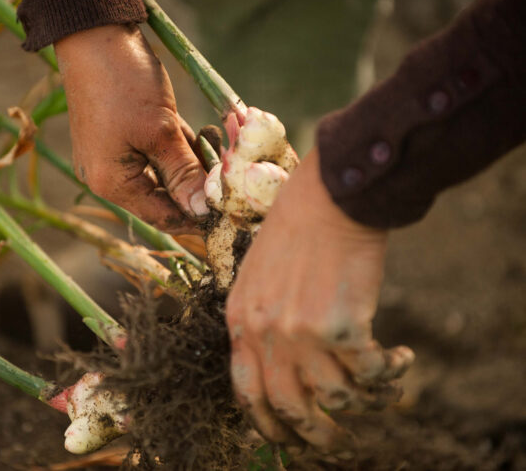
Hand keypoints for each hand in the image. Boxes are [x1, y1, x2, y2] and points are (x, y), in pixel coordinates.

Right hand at [55, 24, 207, 233]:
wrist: (92, 34)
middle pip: (161, 195)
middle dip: (196, 184)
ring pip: (161, 172)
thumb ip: (184, 173)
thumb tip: (202, 209)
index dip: (196, 216)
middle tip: (229, 172)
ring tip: (216, 145)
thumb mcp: (162, 131)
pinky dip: (175, 147)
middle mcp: (106, 177)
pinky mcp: (116, 137)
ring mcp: (110, 157)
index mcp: (111, 183)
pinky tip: (198, 134)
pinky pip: (152, 153)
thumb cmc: (124, 82)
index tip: (228, 212)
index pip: (161, 216)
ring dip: (190, 162)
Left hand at [226, 148, 413, 455]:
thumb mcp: (255, 274)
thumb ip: (257, 319)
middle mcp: (265, 332)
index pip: (245, 390)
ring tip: (382, 391)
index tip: (285, 434)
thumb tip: (276, 361)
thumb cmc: (295, 229)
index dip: (266, 422)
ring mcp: (302, 332)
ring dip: (365, 402)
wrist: (328, 198)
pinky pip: (371, 374)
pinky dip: (391, 375)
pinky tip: (400, 359)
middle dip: (314, 434)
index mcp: (239, 319)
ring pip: (337, 397)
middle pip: (289, 407)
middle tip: (334, 441)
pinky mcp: (344, 326)